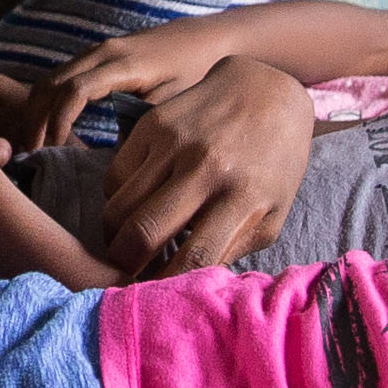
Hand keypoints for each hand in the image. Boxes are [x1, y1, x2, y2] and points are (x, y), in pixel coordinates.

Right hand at [14, 14, 247, 151]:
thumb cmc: (195, 69)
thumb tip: (116, 161)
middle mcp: (102, 52)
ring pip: (50, 79)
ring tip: (33, 147)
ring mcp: (96, 51)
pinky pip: (60, 78)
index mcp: (121, 64)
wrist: (207, 37)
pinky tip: (49, 129)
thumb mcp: (174, 102)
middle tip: (29, 156)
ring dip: (36, 111)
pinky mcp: (97, 56)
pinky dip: (47, 102)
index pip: (74, 91)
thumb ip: (144, 126)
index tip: (53, 150)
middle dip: (36, 120)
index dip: (58, 122)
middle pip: (51, 84)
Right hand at [87, 57, 310, 274]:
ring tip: (123, 244)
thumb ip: (235, 247)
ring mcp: (175, 143)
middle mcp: (207, 167)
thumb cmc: (273, 163)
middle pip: (145, 233)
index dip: (168, 286)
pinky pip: (115, 176)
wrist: (266, 91)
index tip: (155, 296)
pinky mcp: (152, 124)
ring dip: (114, 236)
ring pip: (120, 206)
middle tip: (125, 273)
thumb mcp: (272, 213)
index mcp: (243, 196)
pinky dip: (116, 200)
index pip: (196, 257)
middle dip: (126, 264)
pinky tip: (132, 206)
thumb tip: (188, 280)